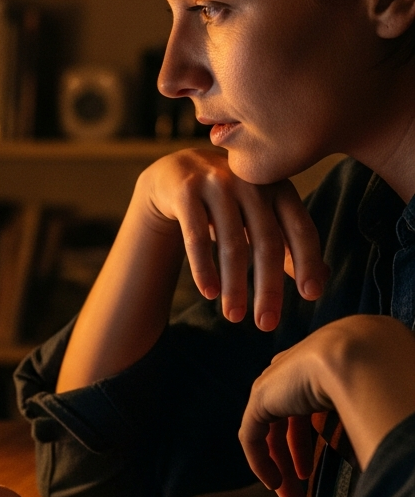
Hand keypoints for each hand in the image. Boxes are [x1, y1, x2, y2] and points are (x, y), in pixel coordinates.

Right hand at [139, 149, 327, 330]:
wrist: (176, 171)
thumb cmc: (228, 201)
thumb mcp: (260, 214)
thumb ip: (287, 240)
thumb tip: (321, 279)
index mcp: (278, 188)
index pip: (301, 228)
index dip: (308, 262)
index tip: (311, 296)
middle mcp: (251, 183)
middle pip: (267, 242)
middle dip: (269, 288)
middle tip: (267, 325)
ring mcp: (217, 184)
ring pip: (232, 243)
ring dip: (234, 285)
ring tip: (234, 317)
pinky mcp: (185, 192)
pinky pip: (195, 237)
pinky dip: (204, 267)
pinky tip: (209, 293)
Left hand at [240, 315, 414, 496]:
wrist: (364, 356)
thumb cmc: (388, 375)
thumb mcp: (381, 397)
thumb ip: (374, 417)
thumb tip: (388, 449)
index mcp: (322, 367)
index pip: (307, 409)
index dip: (308, 443)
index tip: (314, 470)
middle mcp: (296, 371)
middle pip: (286, 422)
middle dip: (292, 460)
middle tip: (300, 494)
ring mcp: (277, 382)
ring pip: (269, 431)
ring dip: (279, 468)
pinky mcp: (261, 396)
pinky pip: (252, 435)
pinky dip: (260, 461)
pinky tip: (274, 484)